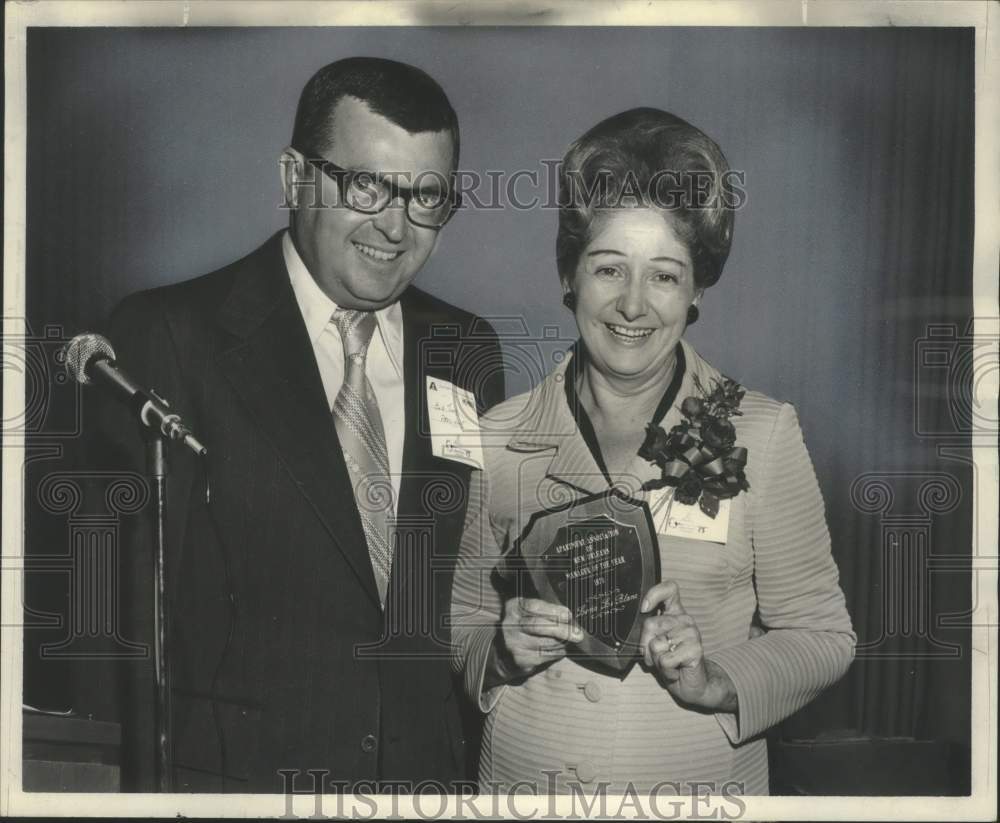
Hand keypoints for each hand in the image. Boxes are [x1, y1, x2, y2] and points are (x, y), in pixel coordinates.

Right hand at [486, 597, 583, 686]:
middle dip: (561, 630)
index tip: (569, 615)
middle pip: (538, 626)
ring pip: (545, 643)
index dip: (553, 611)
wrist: (506, 650)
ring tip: (570, 640)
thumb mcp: (529, 611)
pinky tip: (559, 649)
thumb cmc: (525, 625)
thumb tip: (570, 617)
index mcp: (513, 607)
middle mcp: (510, 625)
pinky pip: (545, 656)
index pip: (533, 607)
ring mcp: (514, 643)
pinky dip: (557, 652)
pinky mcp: (520, 659)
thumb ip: (546, 609)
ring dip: (562, 642)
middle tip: (578, 634)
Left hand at [639, 581, 736, 712]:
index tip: (644, 608)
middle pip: (651, 623)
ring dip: (656, 660)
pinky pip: (665, 660)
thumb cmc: (670, 662)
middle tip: (657, 656)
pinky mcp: (695, 650)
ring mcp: (692, 633)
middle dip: (645, 645)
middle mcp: (685, 620)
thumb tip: (638, 628)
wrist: (692, 684)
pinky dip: (666, 671)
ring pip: (656, 644)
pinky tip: (675, 671)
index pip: (669, 589)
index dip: (654, 594)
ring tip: (669, 664)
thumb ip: (648, 632)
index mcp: (675, 613)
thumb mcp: (654, 644)